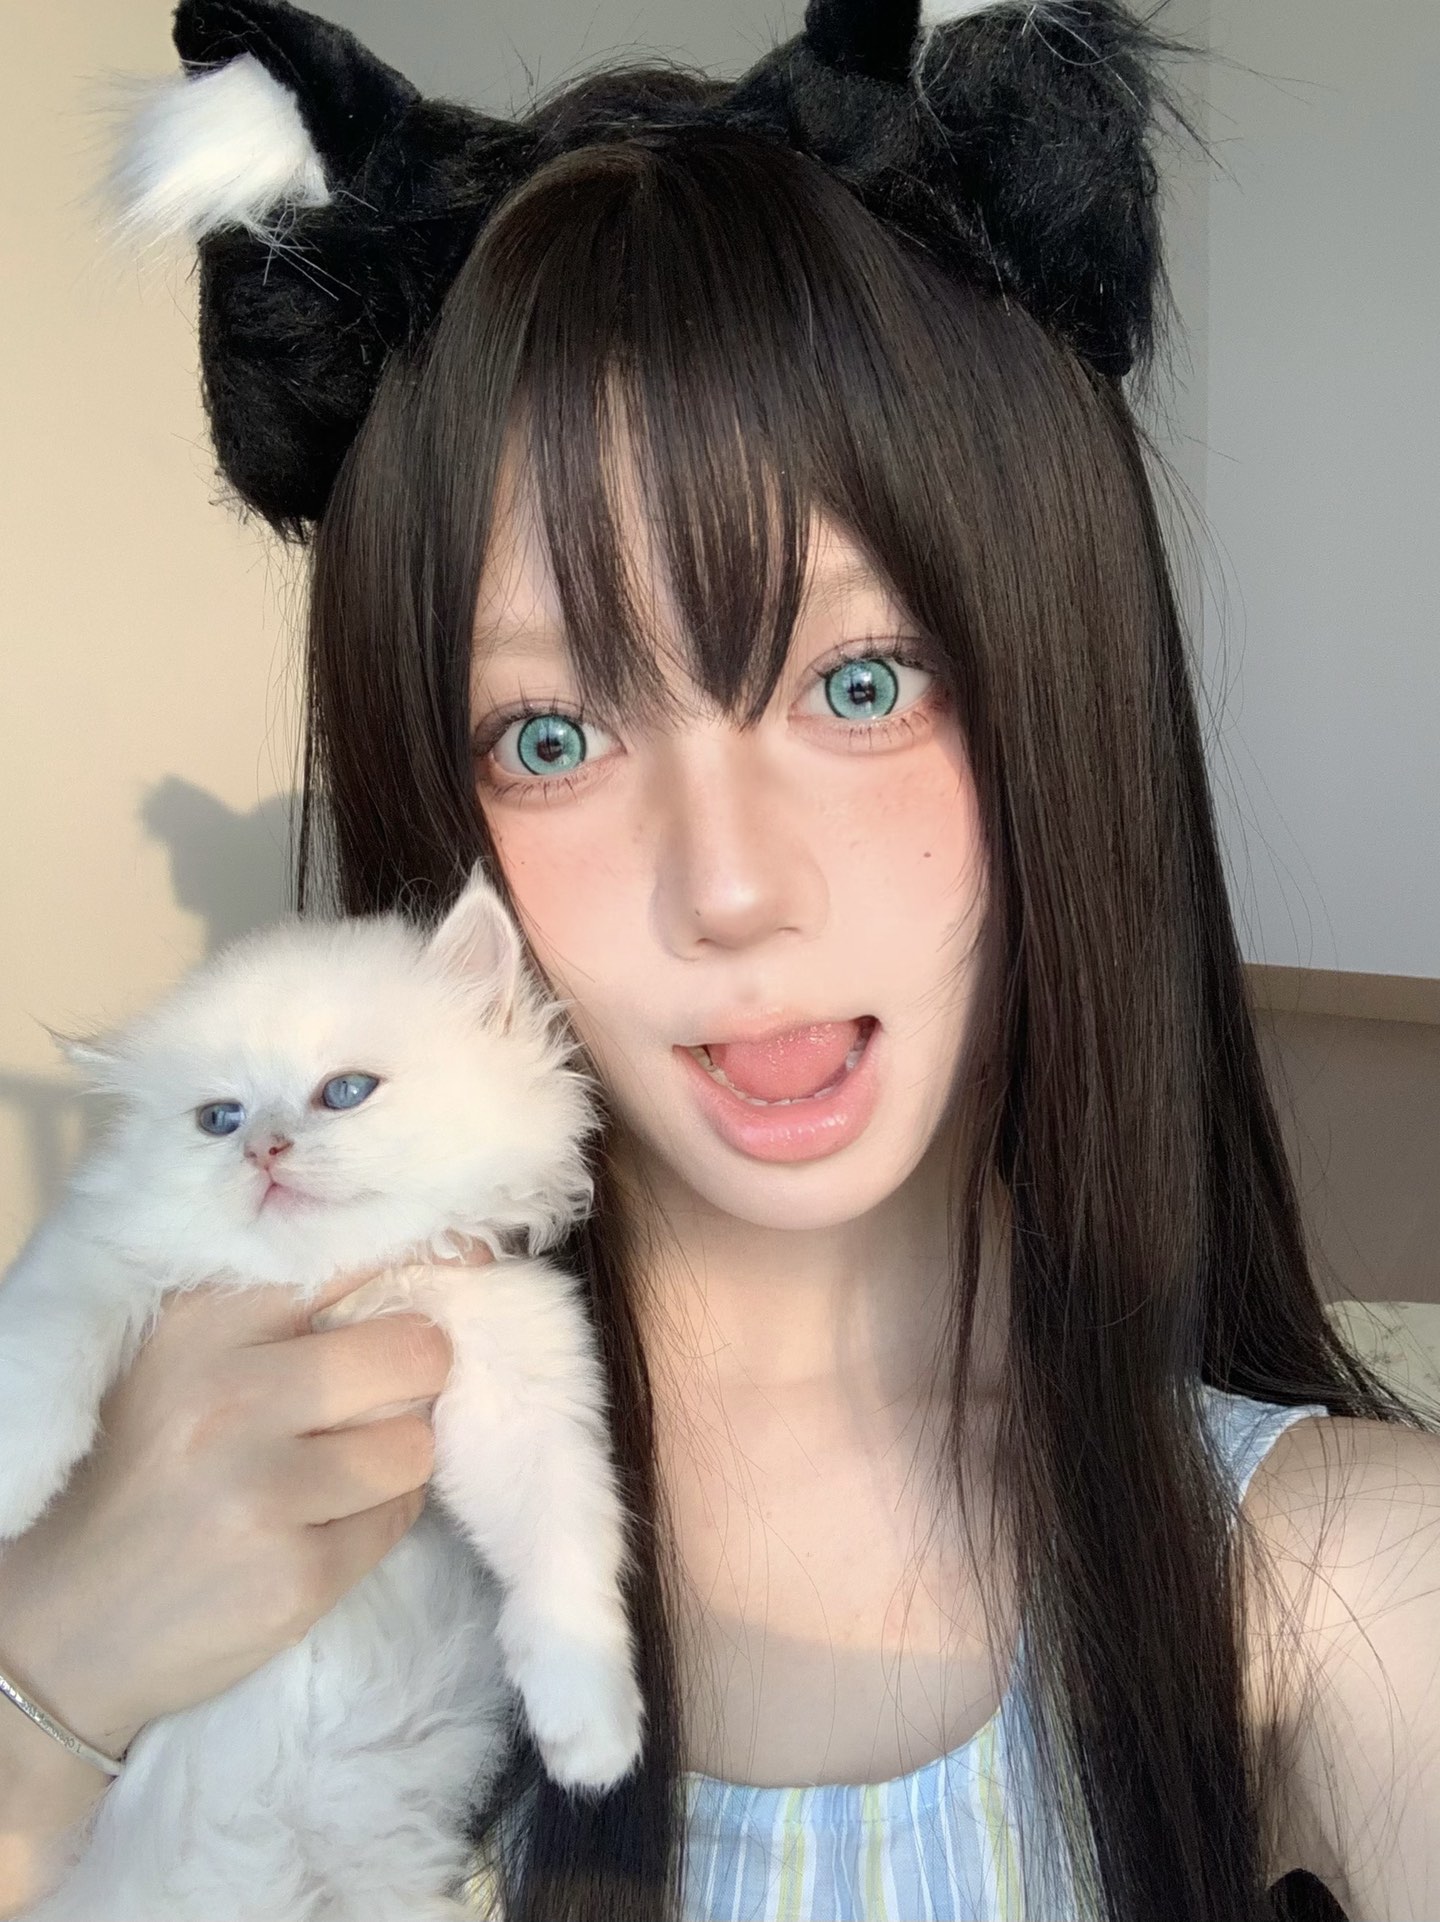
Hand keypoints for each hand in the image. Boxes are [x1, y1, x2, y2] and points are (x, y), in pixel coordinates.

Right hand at [0, 1263, 459, 1757]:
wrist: (65, 1623)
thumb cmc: (145, 1474)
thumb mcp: (184, 1365)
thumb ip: (281, 1313)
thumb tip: (431, 1263)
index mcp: (202, 1326)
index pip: (356, 1259)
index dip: (422, 1265)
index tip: (448, 1275)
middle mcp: (231, 1397)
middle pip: (414, 1351)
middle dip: (419, 1373)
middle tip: (389, 1395)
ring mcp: (263, 1491)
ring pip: (417, 1443)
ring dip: (397, 1457)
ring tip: (340, 1471)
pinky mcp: (296, 1576)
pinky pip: (399, 1520)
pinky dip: (375, 1521)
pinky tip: (315, 1528)